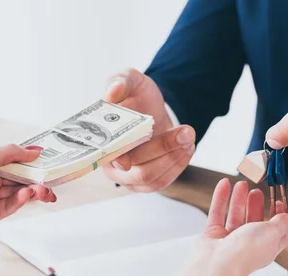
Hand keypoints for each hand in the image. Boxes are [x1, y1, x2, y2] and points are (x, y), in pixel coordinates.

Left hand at [0, 145, 56, 227]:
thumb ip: (11, 152)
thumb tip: (34, 150)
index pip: (16, 164)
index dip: (32, 165)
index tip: (47, 165)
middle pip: (21, 180)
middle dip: (38, 181)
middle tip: (50, 181)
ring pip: (20, 193)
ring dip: (33, 191)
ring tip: (42, 191)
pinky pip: (12, 206)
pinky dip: (22, 200)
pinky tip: (27, 195)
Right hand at [102, 68, 195, 191]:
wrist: (152, 110)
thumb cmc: (136, 96)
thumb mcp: (131, 80)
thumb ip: (120, 81)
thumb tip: (111, 92)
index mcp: (98, 141)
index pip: (107, 156)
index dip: (119, 159)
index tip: (130, 159)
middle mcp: (109, 164)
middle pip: (137, 169)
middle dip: (163, 149)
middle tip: (187, 131)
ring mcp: (126, 177)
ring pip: (151, 179)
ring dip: (174, 158)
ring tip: (189, 136)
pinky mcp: (144, 184)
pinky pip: (161, 183)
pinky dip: (177, 166)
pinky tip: (187, 149)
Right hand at [198, 178, 287, 275]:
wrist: (217, 263)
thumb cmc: (245, 253)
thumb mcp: (272, 232)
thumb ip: (281, 223)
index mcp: (267, 247)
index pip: (276, 230)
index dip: (278, 215)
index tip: (277, 202)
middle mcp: (248, 245)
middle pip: (254, 221)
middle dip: (256, 205)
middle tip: (257, 191)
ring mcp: (230, 240)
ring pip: (235, 215)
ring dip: (239, 199)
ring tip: (241, 184)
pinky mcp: (214, 235)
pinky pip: (217, 213)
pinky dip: (221, 198)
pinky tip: (224, 185)